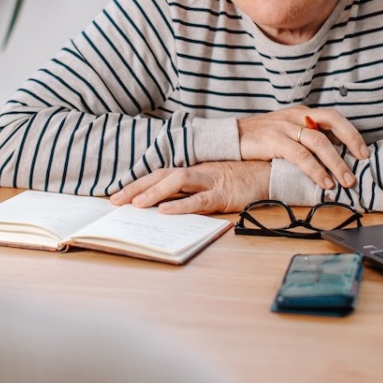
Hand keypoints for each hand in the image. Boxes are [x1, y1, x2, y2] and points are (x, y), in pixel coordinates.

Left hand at [109, 161, 269, 213]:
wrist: (268, 174)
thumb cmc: (238, 179)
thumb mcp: (209, 183)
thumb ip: (189, 191)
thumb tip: (164, 206)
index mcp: (192, 171)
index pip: (159, 175)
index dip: (138, 184)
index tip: (118, 196)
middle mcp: (197, 173)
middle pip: (161, 175)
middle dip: (136, 188)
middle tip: (115, 202)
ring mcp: (210, 182)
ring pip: (177, 181)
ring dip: (154, 192)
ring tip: (136, 205)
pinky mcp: (223, 194)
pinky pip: (200, 199)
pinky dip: (182, 205)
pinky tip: (166, 211)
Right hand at [236, 106, 368, 190]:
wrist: (230, 137)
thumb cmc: (259, 138)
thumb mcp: (285, 131)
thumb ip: (305, 138)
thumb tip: (330, 156)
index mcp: (301, 113)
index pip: (333, 117)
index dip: (351, 132)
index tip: (364, 151)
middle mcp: (297, 116)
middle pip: (331, 122)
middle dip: (351, 141)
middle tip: (363, 162)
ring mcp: (285, 126)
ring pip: (319, 142)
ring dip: (336, 163)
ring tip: (346, 181)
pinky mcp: (274, 140)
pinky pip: (301, 155)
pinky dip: (316, 170)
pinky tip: (324, 182)